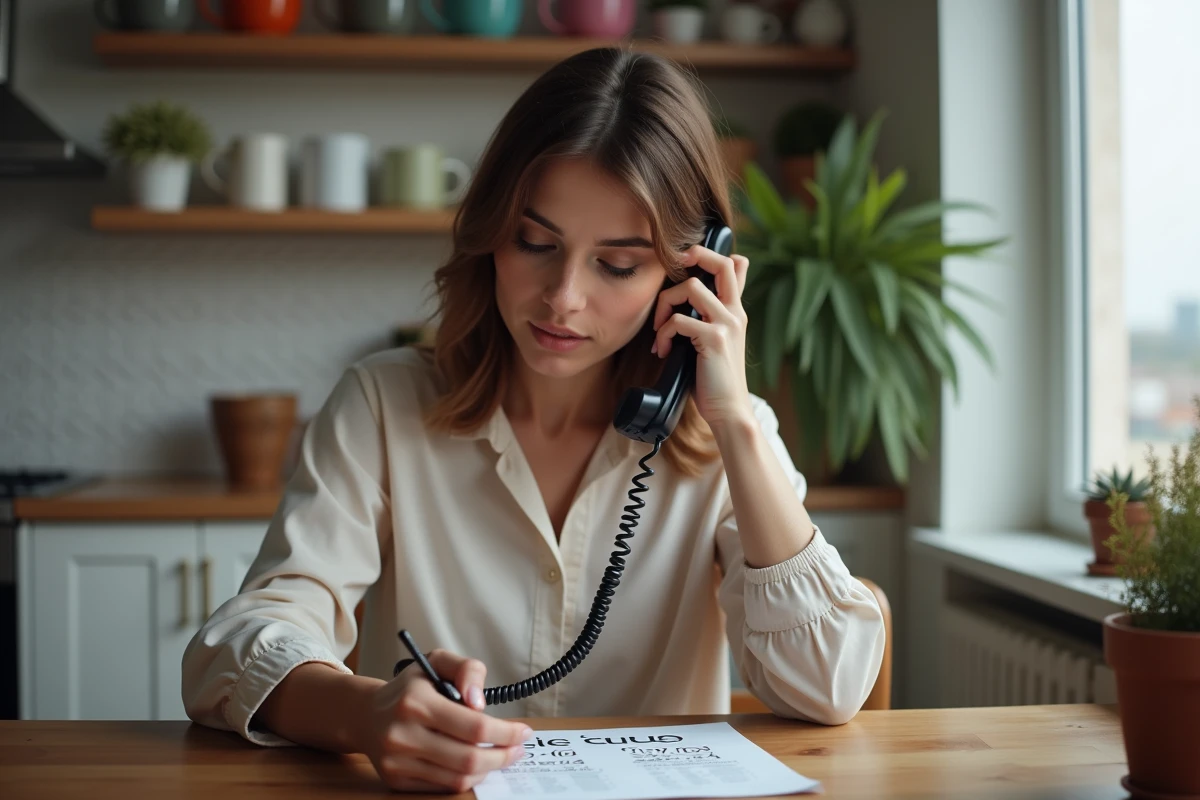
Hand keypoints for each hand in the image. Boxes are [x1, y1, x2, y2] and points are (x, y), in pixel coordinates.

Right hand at [358, 649, 532, 792]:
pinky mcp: (396, 780)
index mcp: (416, 701)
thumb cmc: (410, 688)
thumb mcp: (437, 662)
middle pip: (469, 758)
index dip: (506, 733)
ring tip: (499, 756)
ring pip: (458, 778)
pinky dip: (465, 778)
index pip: (474, 727)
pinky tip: (475, 765)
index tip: (523, 732)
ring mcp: (397, 762)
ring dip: (488, 770)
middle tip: (517, 749)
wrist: (366, 715)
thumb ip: (467, 669)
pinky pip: (442, 787)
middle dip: (503, 756)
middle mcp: (403, 734)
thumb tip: (479, 702)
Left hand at [651, 245, 753, 431]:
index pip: (734, 265)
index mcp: (735, 311)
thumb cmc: (715, 379)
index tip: (684, 262)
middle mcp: (735, 313)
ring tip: (659, 331)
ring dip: (665, 306)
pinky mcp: (714, 340)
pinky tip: (661, 351)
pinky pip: (679, 320)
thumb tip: (685, 309)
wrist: (728, 411)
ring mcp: (727, 324)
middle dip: (693, 255)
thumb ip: (706, 321)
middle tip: (671, 269)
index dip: (709, 254)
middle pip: (721, 264)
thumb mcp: (714, 343)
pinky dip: (663, 334)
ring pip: (691, 288)